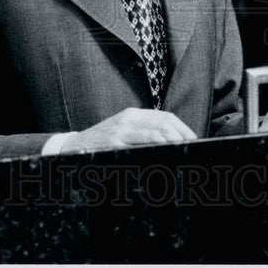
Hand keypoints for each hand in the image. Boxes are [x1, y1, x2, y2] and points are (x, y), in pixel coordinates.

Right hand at [60, 107, 197, 153]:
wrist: (73, 147)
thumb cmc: (103, 142)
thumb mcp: (123, 132)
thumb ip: (142, 133)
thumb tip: (170, 141)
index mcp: (132, 115)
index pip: (165, 117)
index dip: (182, 128)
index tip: (194, 140)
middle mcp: (128, 119)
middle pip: (163, 123)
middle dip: (181, 135)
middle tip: (192, 148)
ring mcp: (120, 130)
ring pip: (154, 132)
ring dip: (172, 141)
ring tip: (183, 150)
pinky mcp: (113, 143)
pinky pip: (139, 145)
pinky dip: (155, 148)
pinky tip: (163, 152)